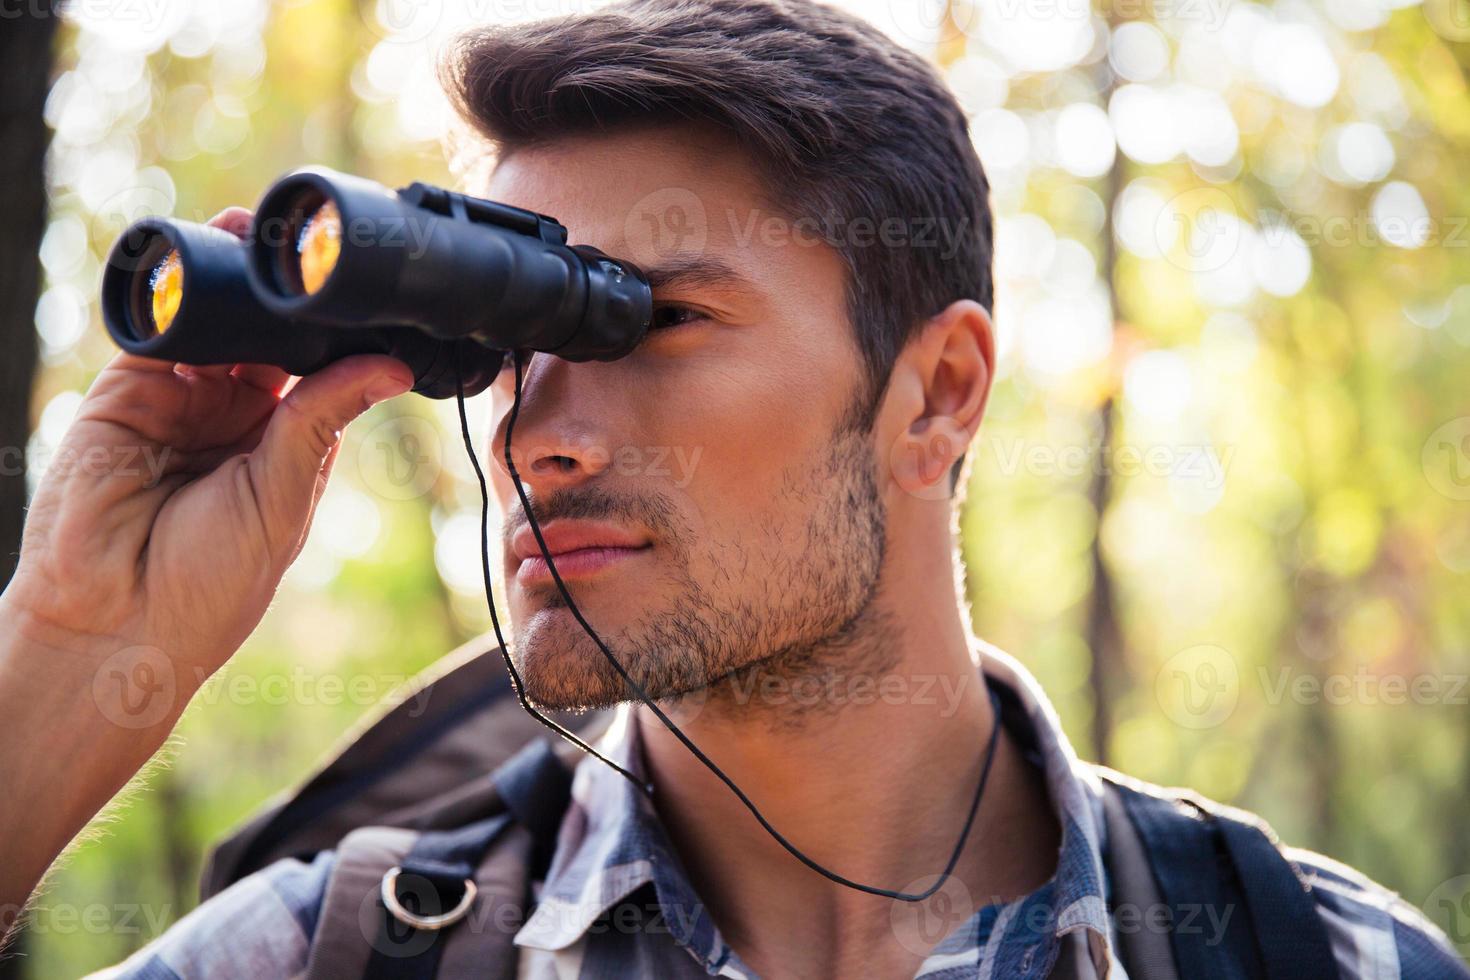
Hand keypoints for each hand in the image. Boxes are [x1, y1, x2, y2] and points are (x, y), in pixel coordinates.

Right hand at [2, 207, 413, 681]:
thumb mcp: (283, 495)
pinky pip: (155, 329)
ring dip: (233, 277)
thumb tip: (393, 366)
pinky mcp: (124, 392)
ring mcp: (177, 399)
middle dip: (285, 291)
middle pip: (265, 331)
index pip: (316, 365)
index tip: (368, 286)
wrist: (117, 624)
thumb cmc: (210, 585)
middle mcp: (232, 414)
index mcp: (284, 441)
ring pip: (213, 319)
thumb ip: (321, 419)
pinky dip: (178, 294)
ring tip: (263, 239)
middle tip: (315, 248)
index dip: (337, 327)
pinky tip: (205, 264)